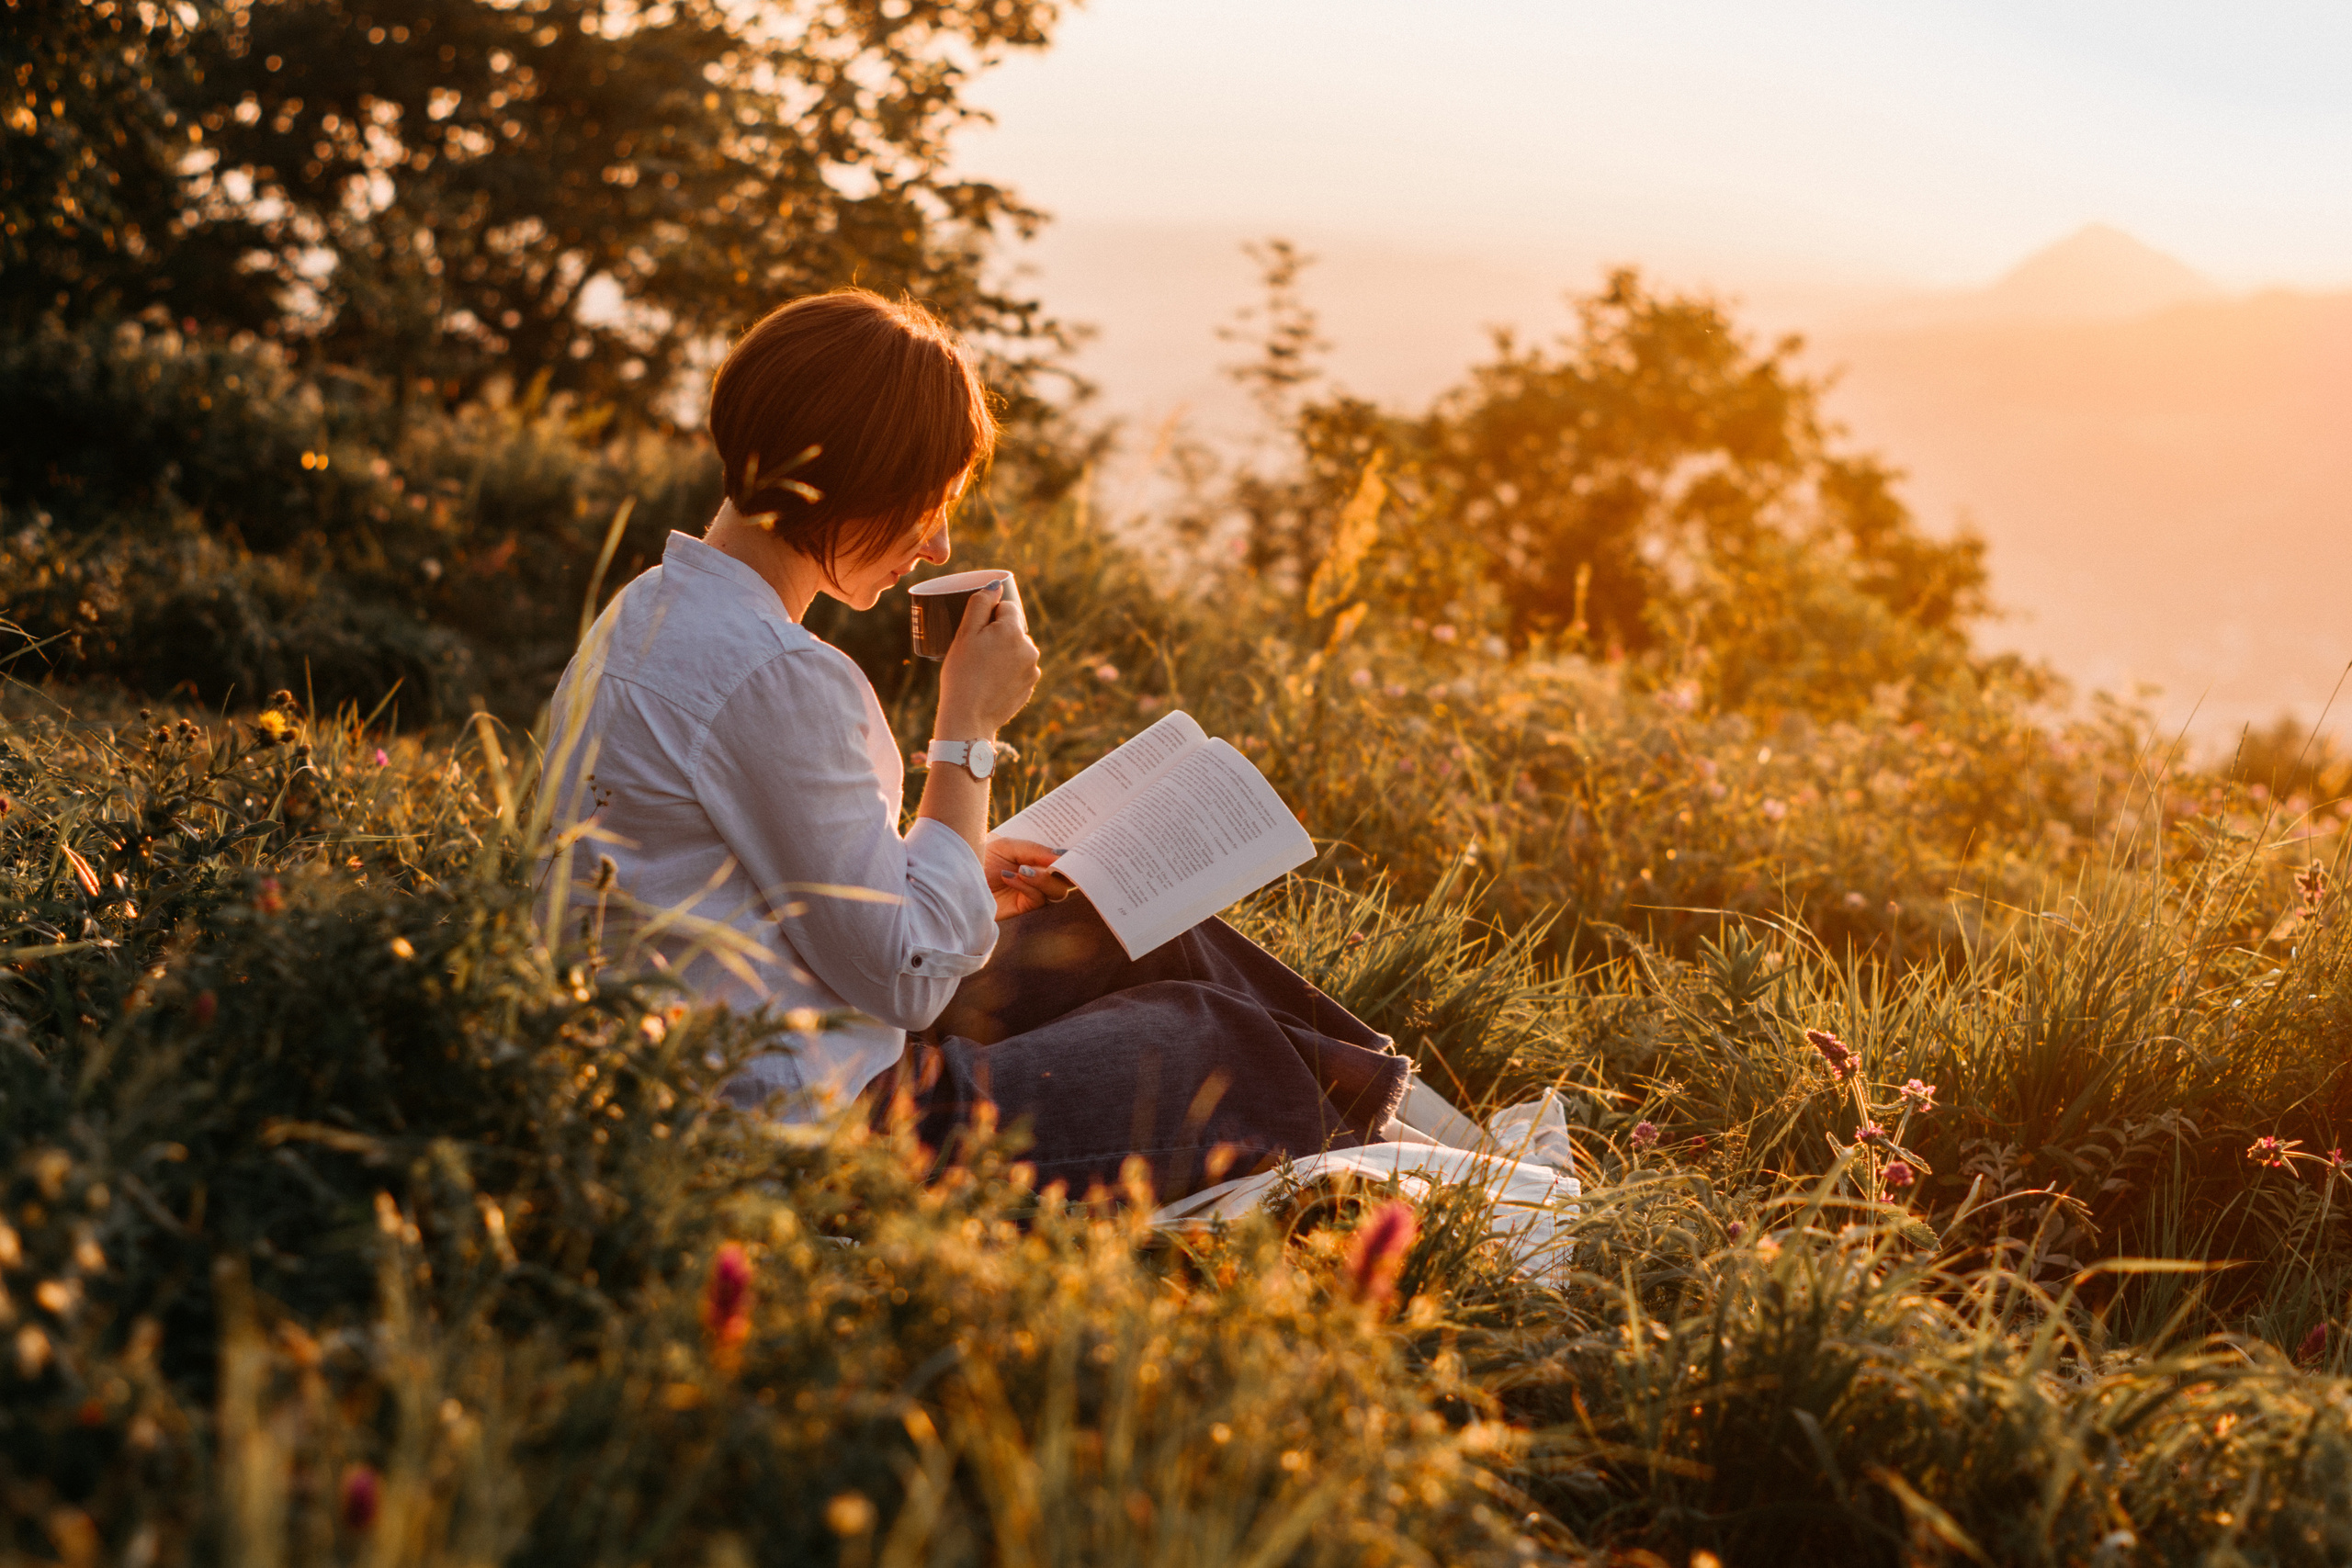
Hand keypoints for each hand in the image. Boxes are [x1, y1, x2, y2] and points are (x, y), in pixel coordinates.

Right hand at [935, 583, 1039, 739]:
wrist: (968, 718)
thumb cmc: (961, 674)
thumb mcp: (964, 634)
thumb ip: (980, 604)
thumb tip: (996, 586)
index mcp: (1014, 631)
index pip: (1006, 607)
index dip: (989, 617)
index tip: (976, 633)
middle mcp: (1030, 648)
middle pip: (1013, 629)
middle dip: (997, 635)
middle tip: (975, 653)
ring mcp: (1033, 669)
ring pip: (1017, 650)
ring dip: (1004, 652)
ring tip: (982, 669)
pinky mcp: (1030, 686)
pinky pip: (1019, 669)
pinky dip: (1007, 671)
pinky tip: (991, 682)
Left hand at [984, 835, 1075, 920]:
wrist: (956, 878)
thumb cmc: (982, 856)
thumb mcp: (1008, 846)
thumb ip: (1036, 851)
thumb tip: (1063, 855)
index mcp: (1039, 856)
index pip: (1065, 858)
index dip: (1075, 856)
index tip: (1079, 850)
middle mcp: (1041, 874)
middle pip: (1068, 878)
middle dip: (1064, 870)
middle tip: (1055, 864)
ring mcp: (1034, 891)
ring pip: (1057, 891)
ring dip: (1043, 879)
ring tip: (1022, 870)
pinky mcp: (1025, 906)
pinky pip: (1039, 899)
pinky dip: (1028, 887)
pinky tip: (1010, 877)